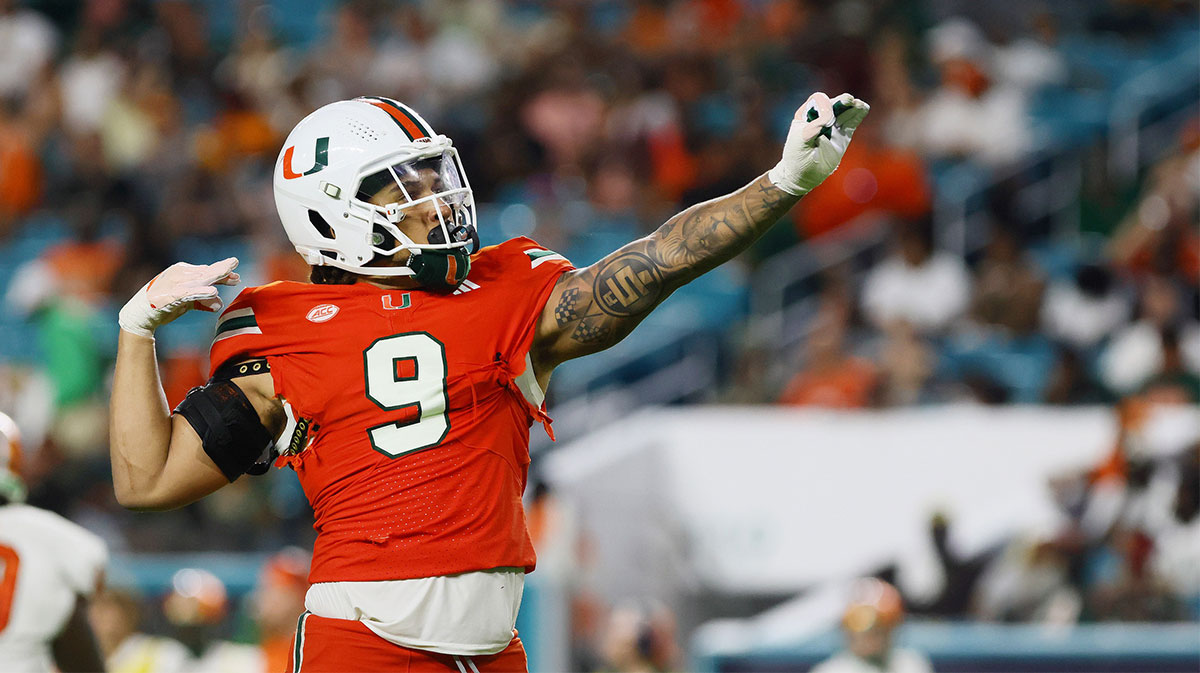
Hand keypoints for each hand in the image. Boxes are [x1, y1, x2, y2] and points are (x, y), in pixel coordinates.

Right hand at [118, 258, 240, 337]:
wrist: (140, 313)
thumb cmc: (164, 304)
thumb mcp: (187, 301)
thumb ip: (203, 300)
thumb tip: (220, 303)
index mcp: (184, 273)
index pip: (208, 272)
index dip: (223, 273)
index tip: (237, 277)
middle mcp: (181, 274)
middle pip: (206, 272)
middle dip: (222, 269)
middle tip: (235, 263)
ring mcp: (175, 283)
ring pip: (200, 280)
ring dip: (215, 277)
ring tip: (230, 275)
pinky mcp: (171, 295)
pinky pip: (189, 293)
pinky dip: (201, 292)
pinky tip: (214, 292)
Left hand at [767, 92, 869, 195]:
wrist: (802, 175)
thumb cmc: (797, 156)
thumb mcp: (802, 140)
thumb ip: (814, 127)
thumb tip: (829, 119)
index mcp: (806, 114)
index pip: (818, 100)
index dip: (824, 105)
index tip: (827, 122)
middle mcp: (820, 117)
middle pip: (834, 102)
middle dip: (841, 101)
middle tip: (849, 100)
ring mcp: (833, 126)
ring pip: (845, 111)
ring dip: (853, 106)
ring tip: (859, 105)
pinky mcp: (842, 135)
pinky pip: (852, 121)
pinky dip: (858, 114)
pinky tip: (864, 108)